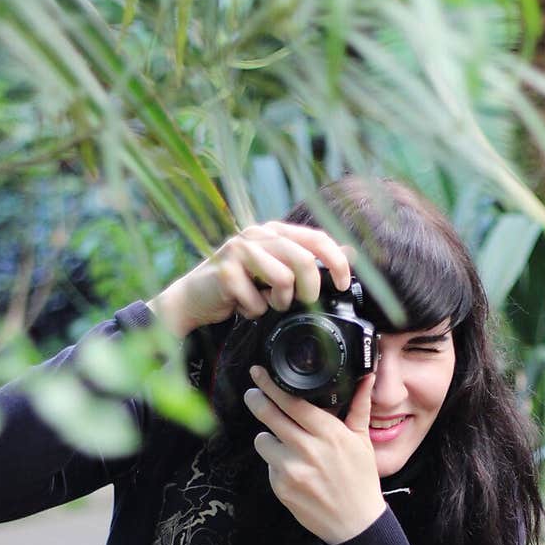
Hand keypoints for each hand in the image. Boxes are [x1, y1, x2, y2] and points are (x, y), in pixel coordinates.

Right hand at [148, 221, 351, 336]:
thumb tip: (350, 252)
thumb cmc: (239, 286)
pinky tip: (242, 307)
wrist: (193, 299)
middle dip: (309, 290)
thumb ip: (308, 260)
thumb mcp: (276, 271)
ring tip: (266, 303)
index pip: (316, 238)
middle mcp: (257, 234)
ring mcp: (239, 250)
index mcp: (274, 232)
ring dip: (279, 302)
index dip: (336, 262)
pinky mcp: (224, 271)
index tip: (343, 285)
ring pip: (283, 279)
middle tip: (300, 303)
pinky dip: (254, 312)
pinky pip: (256, 301)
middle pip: (304, 260)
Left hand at [244, 366, 386, 544]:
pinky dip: (276, 464)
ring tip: (287, 445)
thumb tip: (366, 377)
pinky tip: (295, 470)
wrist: (355, 523)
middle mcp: (307, 449)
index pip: (292, 401)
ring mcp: (291, 470)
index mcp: (329, 433)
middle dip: (257, 400)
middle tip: (253, 394)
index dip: (271, 385)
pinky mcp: (280, 487)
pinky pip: (268, 465)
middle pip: (268, 415)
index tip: (258, 373)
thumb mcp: (362, 441)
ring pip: (262, 440)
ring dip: (270, 439)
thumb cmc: (360, 480)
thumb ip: (359, 407)